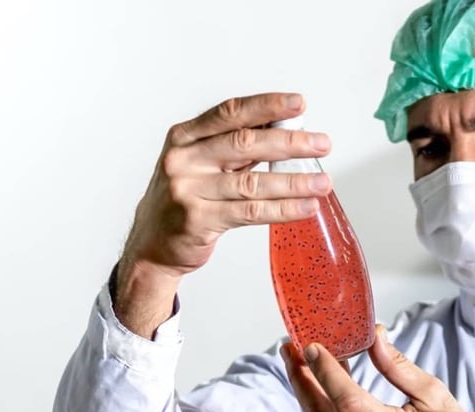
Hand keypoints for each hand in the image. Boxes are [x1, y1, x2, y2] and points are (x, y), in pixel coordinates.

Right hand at [114, 93, 333, 336]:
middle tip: (321, 144)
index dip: (266, 106)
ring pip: (252, 182)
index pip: (230, 113)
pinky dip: (283, 209)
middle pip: (244, 143)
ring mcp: (188, 191)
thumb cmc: (183, 198)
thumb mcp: (198, 163)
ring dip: (293, 181)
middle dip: (289, 142)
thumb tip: (285, 132)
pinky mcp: (198, 221)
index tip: (298, 103)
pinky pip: (250, 212)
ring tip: (323, 181)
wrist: (151, 245)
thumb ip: (233, 148)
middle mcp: (183, 160)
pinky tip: (305, 206)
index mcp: (184, 137)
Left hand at [284, 326, 474, 411]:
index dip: (326, 373)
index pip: (348, 401)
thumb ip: (400, 368)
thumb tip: (375, 337)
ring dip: (307, 391)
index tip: (312, 347)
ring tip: (299, 360)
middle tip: (290, 348)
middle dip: (300, 379)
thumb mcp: (435, 396)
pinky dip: (324, 402)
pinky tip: (326, 380)